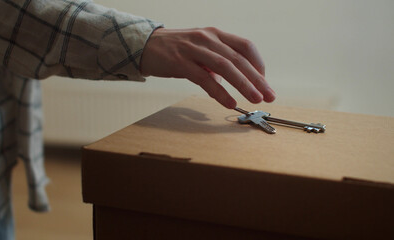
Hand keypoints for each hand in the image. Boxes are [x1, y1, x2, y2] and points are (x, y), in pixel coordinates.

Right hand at [140, 27, 275, 108]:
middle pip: (239, 59)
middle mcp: (208, 39)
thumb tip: (230, 81)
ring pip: (225, 66)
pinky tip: (229, 102)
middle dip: (257, 79)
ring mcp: (194, 49)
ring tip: (254, 99)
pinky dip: (219, 91)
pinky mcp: (180, 62)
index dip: (258, 64)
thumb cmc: (175, 49)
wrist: (145, 45)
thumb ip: (216, 63)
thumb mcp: (200, 51)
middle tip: (269, 95)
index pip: (245, 46)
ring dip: (243, 84)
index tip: (264, 81)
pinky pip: (204, 78)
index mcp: (215, 35)